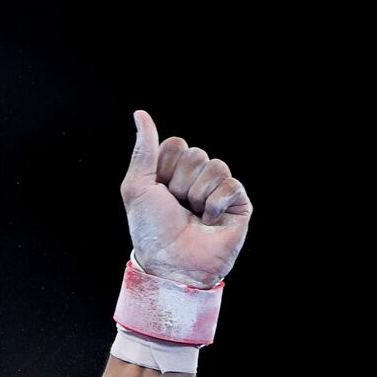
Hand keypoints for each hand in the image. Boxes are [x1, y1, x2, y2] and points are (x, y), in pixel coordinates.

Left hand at [120, 110, 251, 288]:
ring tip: (193, 215)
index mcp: (173, 172)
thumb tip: (140, 114)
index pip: (176, 144)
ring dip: (197, 194)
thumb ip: (143, 150)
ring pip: (215, 166)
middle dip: (180, 182)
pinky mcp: (239, 204)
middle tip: (177, 207)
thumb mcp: (137, 187)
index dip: (164, 167)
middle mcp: (197, 179)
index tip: (158, 192)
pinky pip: (231, 185)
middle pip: (196, 153)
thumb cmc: (151, 230)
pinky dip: (215, 205)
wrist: (171, 263)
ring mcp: (219, 190)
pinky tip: (209, 222)